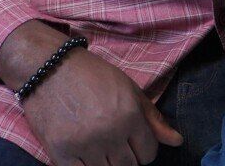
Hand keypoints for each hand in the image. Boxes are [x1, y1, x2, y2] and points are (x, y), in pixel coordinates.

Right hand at [0, 23, 180, 165]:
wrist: (48, 68)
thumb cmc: (91, 75)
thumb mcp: (128, 89)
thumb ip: (153, 118)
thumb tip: (177, 142)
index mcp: (129, 114)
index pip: (148, 153)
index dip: (143, 149)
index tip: (133, 141)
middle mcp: (109, 132)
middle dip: (126, 157)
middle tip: (115, 143)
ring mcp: (84, 145)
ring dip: (106, 163)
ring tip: (99, 146)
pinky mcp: (60, 153)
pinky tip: (84, 154)